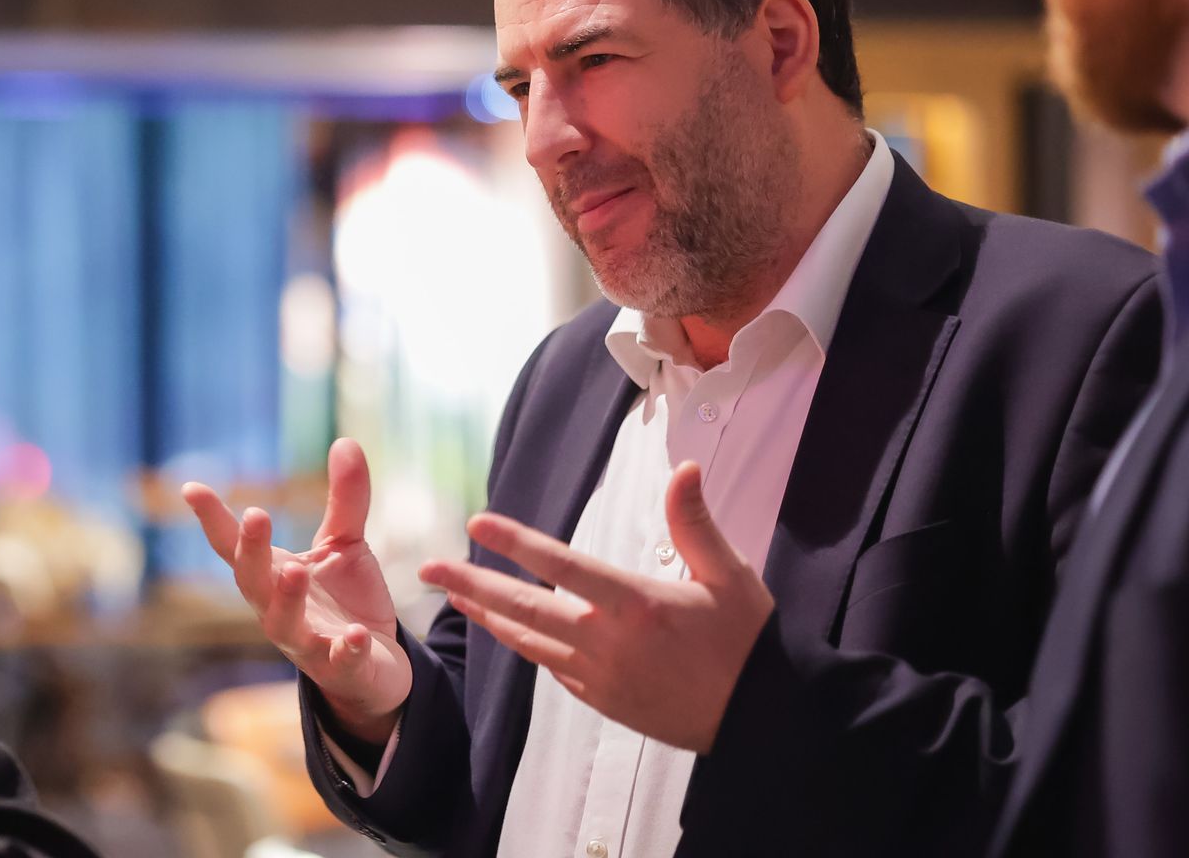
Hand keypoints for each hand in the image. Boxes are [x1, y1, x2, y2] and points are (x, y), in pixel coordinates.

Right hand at [183, 438, 410, 741]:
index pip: (233, 546)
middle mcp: (276, 609)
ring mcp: (305, 641)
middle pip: (252, 581)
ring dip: (286, 598)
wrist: (375, 665)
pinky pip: (339, 659)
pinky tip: (355, 635)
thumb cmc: (347, 600)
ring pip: (283, 623)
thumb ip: (345, 498)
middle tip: (255, 515)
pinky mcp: (340, 667)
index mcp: (272, 575)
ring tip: (295, 569)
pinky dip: (345, 648)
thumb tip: (345, 440)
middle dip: (250, 550)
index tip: (191, 487)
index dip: (212, 519)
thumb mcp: (345, 543)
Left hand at [418, 460, 773, 752]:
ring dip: (487, 617)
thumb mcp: (728, 574)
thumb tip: (685, 469)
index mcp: (636, 605)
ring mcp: (601, 677)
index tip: (477, 523)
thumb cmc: (748, 641)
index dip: (516, 543)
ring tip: (454, 594)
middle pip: (525, 609)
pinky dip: (525, 647)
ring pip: (529, 643)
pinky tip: (509, 632)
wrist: (760, 719)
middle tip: (427, 567)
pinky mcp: (604, 701)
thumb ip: (694, 522)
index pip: (562, 566)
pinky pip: (552, 670)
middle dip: (471, 584)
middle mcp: (608, 643)